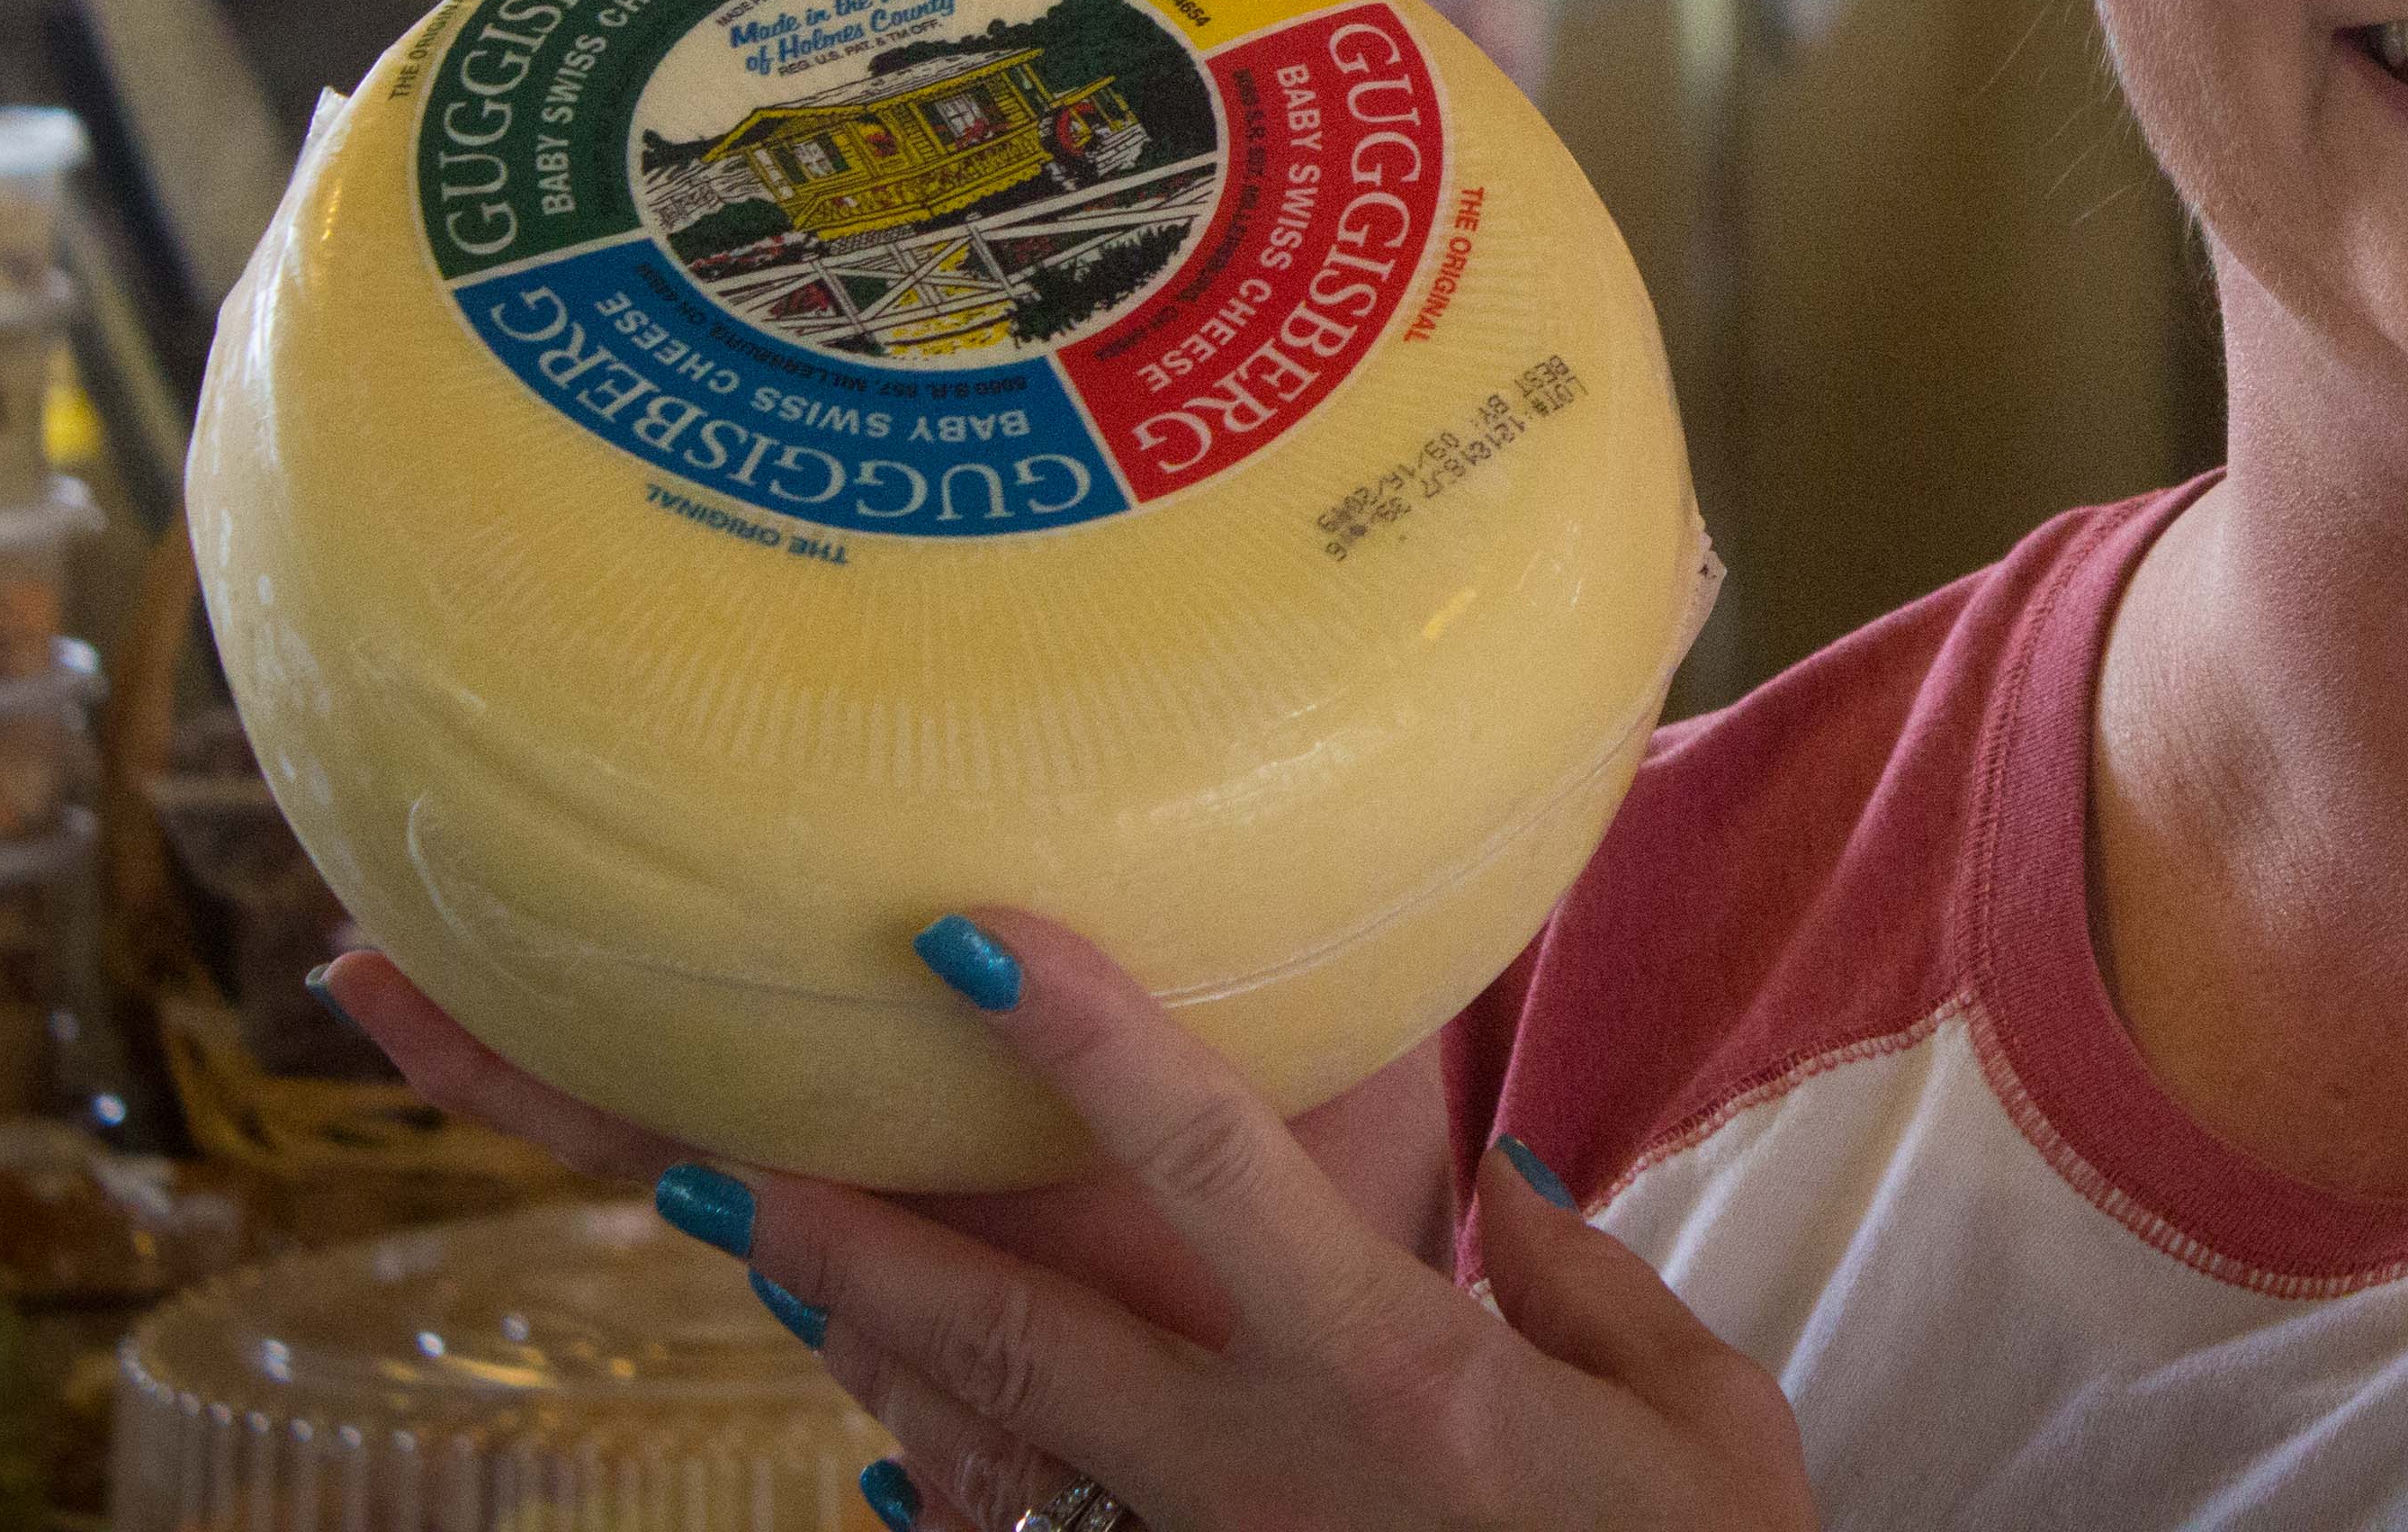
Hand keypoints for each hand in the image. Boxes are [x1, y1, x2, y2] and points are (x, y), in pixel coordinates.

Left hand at [319, 920, 1818, 1530]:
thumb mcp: (1699, 1415)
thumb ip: (1583, 1280)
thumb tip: (1487, 1193)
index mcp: (1392, 1371)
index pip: (1217, 1166)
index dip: (1094, 1041)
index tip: (974, 934)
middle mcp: (1261, 1472)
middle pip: (1012, 1338)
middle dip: (852, 1242)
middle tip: (708, 1154)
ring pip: (988, 1457)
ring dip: (866, 1355)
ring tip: (751, 1241)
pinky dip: (963, 1503)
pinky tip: (899, 1468)